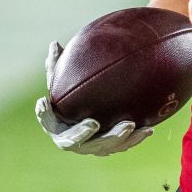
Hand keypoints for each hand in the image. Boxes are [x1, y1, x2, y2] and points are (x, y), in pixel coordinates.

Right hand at [35, 41, 153, 155]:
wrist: (93, 114)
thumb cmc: (74, 96)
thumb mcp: (65, 80)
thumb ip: (58, 65)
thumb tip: (54, 44)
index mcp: (56, 125)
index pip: (46, 121)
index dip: (43, 115)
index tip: (43, 101)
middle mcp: (72, 140)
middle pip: (75, 140)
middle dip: (83, 133)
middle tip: (93, 122)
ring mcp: (92, 147)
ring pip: (103, 146)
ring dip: (116, 137)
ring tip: (130, 124)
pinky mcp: (110, 148)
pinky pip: (123, 146)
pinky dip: (135, 138)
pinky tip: (148, 128)